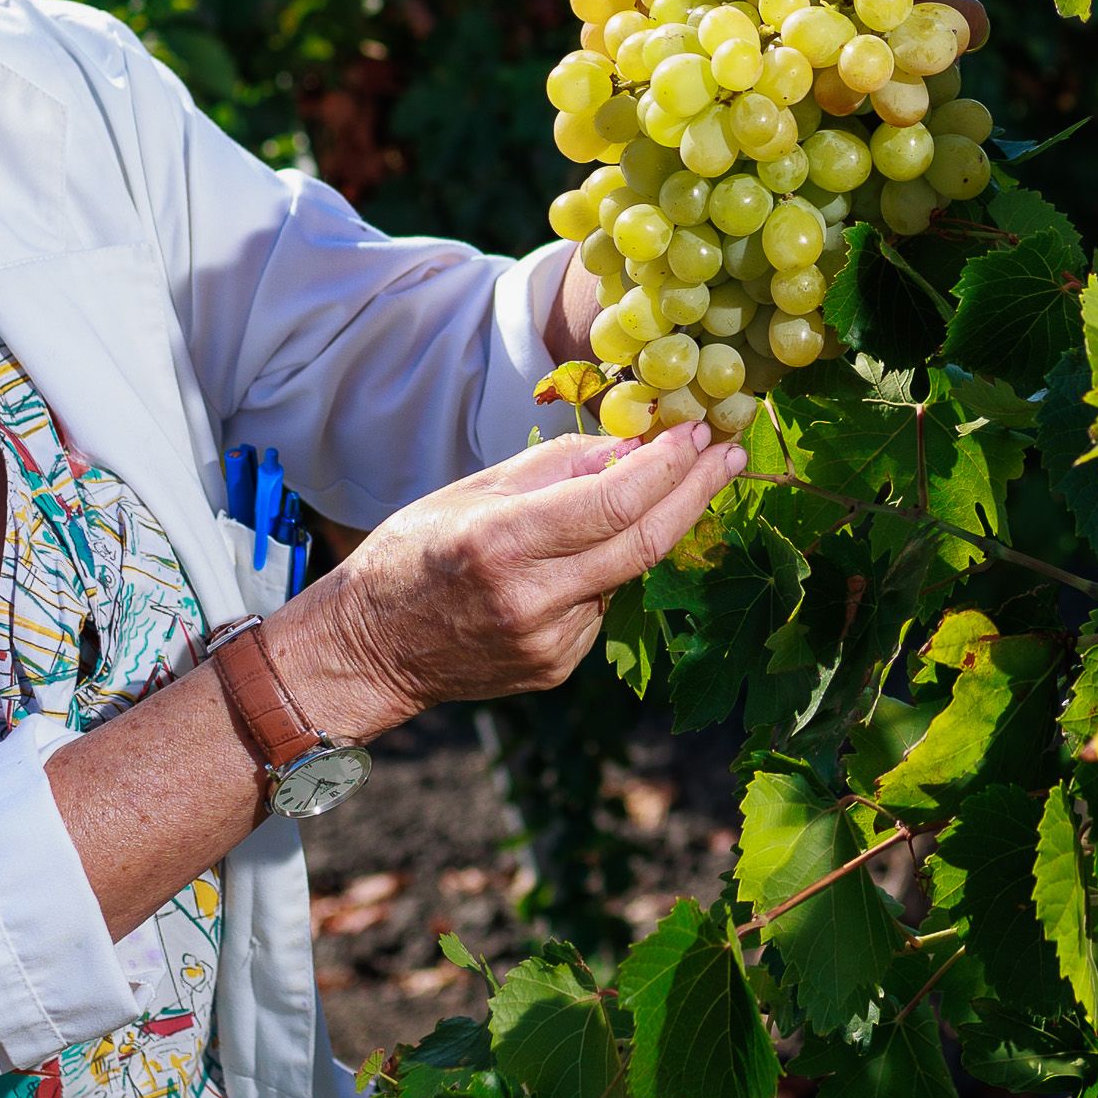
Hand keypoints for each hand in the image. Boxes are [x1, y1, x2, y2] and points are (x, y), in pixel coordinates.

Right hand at [260, 426, 741, 741]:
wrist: (368, 649)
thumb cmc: (412, 554)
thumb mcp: (473, 490)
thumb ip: (556, 468)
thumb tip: (632, 445)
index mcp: (501, 543)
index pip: (611, 501)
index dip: (667, 464)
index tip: (700, 429)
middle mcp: (530, 599)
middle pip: (643, 542)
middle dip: (695, 491)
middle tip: (729, 451)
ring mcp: (547, 642)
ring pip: (626, 573)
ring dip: (647, 528)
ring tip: (657, 488)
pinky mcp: (555, 668)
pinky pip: (601, 605)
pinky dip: (604, 571)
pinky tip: (574, 559)